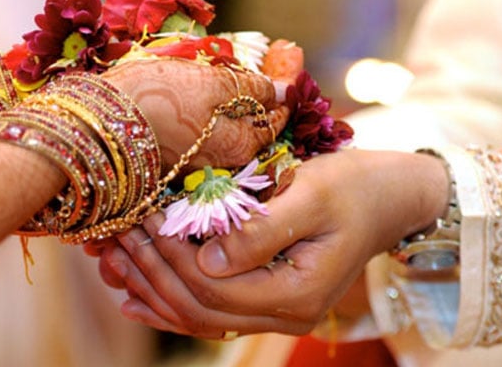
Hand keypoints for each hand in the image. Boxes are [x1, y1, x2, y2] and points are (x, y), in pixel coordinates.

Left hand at [87, 150, 449, 337]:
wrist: (389, 197)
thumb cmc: (356, 186)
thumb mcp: (314, 195)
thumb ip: (262, 230)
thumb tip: (207, 258)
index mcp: (298, 292)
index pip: (215, 287)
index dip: (172, 257)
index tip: (141, 218)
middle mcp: (285, 314)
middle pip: (201, 308)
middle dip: (153, 273)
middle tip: (115, 236)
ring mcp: (276, 312)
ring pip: (200, 316)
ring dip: (153, 290)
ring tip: (113, 263)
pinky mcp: (267, 297)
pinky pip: (211, 313)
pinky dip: (170, 303)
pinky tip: (135, 297)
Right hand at [102, 59, 289, 169]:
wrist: (94, 125)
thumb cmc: (158, 100)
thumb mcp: (212, 84)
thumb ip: (253, 87)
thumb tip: (284, 89)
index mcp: (238, 147)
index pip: (274, 121)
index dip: (281, 94)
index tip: (283, 70)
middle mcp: (220, 165)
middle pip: (248, 128)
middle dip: (253, 100)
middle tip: (251, 71)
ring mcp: (193, 166)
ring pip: (221, 132)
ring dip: (225, 107)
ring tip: (216, 78)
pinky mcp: (169, 163)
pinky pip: (196, 137)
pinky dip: (200, 116)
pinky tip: (189, 96)